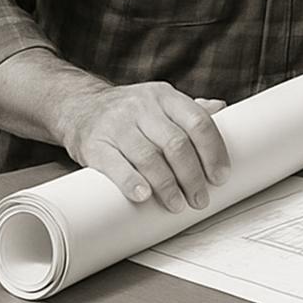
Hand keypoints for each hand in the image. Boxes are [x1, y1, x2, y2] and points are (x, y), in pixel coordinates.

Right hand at [57, 82, 229, 212]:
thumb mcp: (161, 102)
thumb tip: (222, 108)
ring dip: (167, 186)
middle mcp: (143, 107)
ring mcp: (118, 125)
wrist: (79, 106)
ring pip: (149, 157)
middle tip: (201, 199)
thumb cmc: (131, 111)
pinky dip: (131, 182)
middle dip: (192, 175)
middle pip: (176, 143)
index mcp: (166, 96)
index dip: (213, 151)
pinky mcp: (95, 144)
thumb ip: (189, 108)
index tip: (221, 176)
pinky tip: (144, 196)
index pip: (198, 122)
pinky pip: (115, 165)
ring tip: (179, 205)